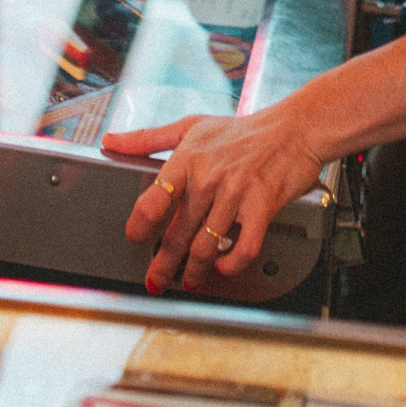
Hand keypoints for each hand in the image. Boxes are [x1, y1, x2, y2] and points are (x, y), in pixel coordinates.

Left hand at [103, 109, 324, 290]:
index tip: (135, 240)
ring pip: (206, 247)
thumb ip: (148, 138)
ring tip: (188, 280)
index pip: (152, 200)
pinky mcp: (262, 206)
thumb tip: (110, 141)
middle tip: (154, 280)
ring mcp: (236, 193)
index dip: (139, 227)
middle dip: (162, 264)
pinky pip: (243, 248)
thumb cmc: (242, 129)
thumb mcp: (191, 126)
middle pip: (177, 233)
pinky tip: (223, 267)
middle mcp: (209, 178)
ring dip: (194, 270)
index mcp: (187, 159)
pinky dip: (231, 265)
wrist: (295, 128)